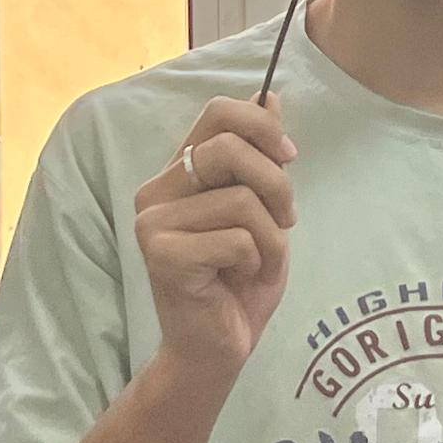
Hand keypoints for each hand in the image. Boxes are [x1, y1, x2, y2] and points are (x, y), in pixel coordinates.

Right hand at [134, 91, 297, 378]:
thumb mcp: (263, 208)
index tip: (289, 155)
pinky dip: (258, 260)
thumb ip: (261, 155)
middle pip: (231, 148)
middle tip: (288, 218)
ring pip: (241, 199)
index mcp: (180, 171)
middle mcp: (157, 189)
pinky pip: (237, 239)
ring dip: (272, 235)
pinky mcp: (161, 254)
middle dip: (276, 183)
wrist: (217, 348)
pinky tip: (240, 280)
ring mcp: (153, 222)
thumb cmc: (240, 278)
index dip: (261, 124)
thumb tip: (270, 94)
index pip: (217, 112)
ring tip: (260, 261)